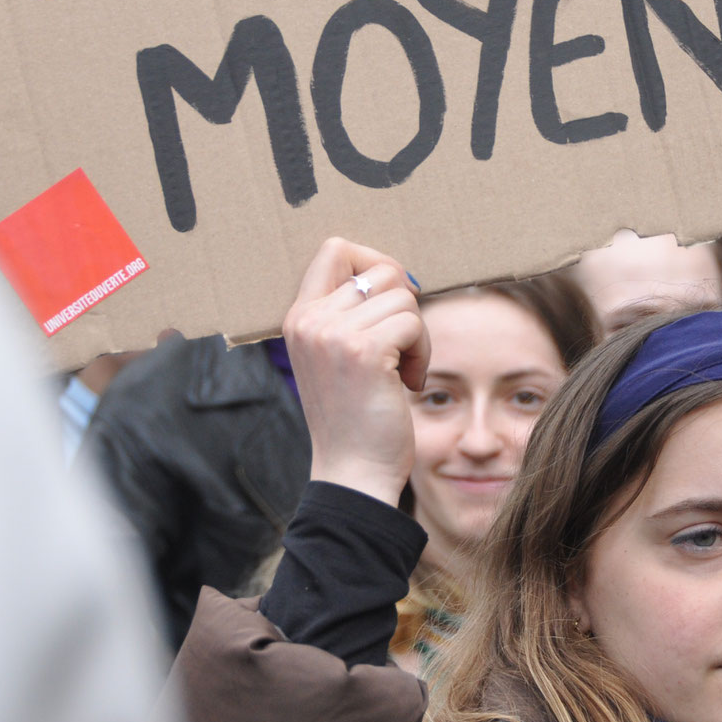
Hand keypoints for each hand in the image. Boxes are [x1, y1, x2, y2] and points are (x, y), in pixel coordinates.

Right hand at [281, 237, 427, 506]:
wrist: (353, 472)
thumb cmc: (355, 418)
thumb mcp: (336, 356)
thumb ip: (348, 314)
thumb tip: (394, 272)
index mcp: (298, 317)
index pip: (335, 249)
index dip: (374, 264)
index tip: (388, 303)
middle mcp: (309, 320)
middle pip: (380, 270)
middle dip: (403, 304)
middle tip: (401, 345)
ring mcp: (333, 334)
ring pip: (403, 296)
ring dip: (416, 334)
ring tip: (402, 370)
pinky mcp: (364, 351)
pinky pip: (414, 322)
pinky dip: (423, 353)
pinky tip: (407, 383)